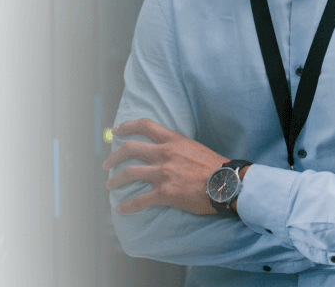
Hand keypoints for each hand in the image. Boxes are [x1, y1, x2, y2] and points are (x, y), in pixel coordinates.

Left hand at [103, 117, 226, 214]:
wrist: (227, 184)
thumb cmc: (215, 166)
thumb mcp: (194, 146)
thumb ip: (177, 146)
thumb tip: (166, 148)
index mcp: (172, 140)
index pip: (144, 125)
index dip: (126, 127)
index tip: (116, 131)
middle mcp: (164, 154)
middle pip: (129, 149)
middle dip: (114, 156)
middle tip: (107, 163)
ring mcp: (163, 173)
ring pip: (129, 173)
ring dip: (115, 180)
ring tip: (109, 184)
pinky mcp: (165, 193)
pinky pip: (140, 199)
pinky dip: (127, 205)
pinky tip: (120, 209)